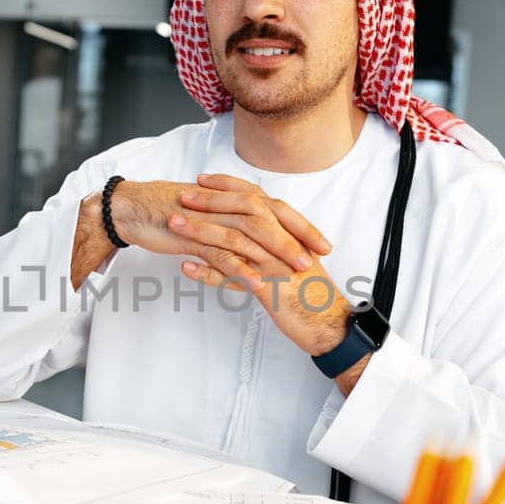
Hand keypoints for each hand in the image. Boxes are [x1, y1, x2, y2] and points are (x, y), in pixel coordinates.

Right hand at [71, 177, 332, 287]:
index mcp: (235, 199)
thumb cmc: (173, 213)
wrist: (135, 209)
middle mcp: (227, 205)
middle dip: (298, 238)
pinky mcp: (193, 236)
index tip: (324, 245)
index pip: (277, 209)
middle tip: (319, 258)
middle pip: (271, 218)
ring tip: (296, 271)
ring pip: (251, 234)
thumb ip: (236, 224)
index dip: (302, 226)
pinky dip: (240, 268)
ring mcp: (211, 219)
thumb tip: (261, 238)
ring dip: (276, 252)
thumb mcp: (211, 216)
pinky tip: (255, 283)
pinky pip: (220, 253)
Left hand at [170, 174, 350, 357]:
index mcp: (286, 230)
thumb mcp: (294, 257)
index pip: (254, 197)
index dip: (227, 186)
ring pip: (233, 240)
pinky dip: (208, 273)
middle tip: (182, 197)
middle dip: (209, 202)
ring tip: (175, 225)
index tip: (202, 181)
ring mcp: (274, 263)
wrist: (329, 322)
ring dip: (201, 231)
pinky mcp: (268, 288)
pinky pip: (233, 277)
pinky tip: (186, 268)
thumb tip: (253, 227)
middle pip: (242, 211)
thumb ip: (275, 239)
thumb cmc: (310, 292)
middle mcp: (281, 241)